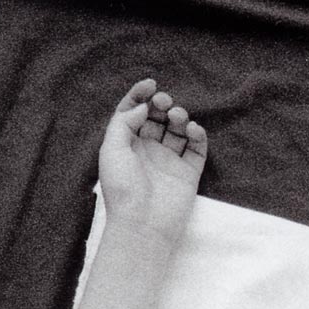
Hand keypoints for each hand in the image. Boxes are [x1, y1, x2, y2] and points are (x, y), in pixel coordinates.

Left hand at [98, 78, 206, 241]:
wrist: (143, 225)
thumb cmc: (122, 188)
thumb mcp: (111, 148)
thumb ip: (124, 120)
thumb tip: (142, 106)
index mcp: (126, 144)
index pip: (133, 112)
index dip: (140, 95)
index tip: (150, 84)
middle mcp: (147, 150)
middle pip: (157, 117)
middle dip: (161, 104)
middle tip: (164, 102)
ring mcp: (169, 161)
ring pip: (177, 129)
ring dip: (179, 117)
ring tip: (177, 118)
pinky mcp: (188, 173)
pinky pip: (197, 148)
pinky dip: (197, 134)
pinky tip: (192, 130)